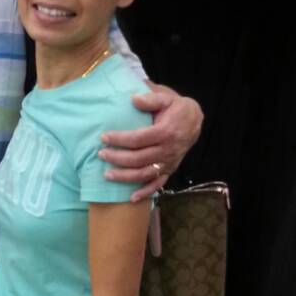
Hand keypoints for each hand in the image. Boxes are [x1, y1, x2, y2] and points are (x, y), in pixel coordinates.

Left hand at [99, 84, 203, 201]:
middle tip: (101, 154)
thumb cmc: (175, 108)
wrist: (194, 120)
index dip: (120, 139)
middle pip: (138, 159)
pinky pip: (158, 184)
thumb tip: (133, 99)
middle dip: (117, 158)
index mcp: (166, 132)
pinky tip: (131, 198)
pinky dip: (146, 193)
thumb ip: (151, 98)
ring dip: (125, 177)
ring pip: (145, 174)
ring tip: (107, 175)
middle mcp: (168, 150)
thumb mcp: (166, 98)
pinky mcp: (170, 170)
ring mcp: (169, 162)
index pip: (138, 139)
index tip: (104, 137)